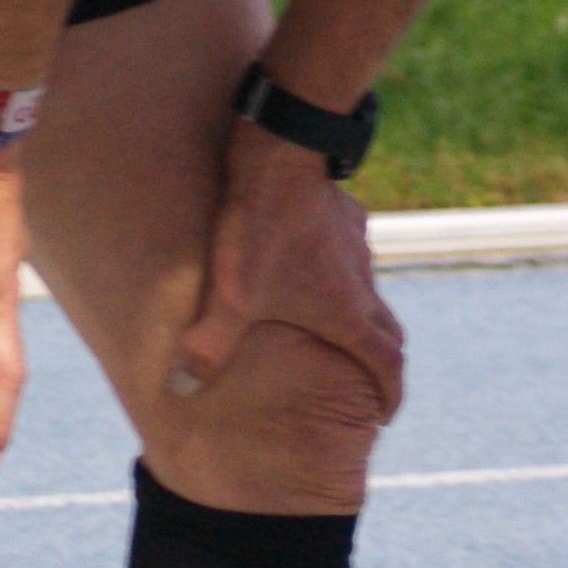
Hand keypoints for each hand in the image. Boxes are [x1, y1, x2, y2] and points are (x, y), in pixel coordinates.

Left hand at [170, 115, 404, 420]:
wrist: (281, 151)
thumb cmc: (260, 227)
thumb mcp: (231, 294)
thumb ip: (208, 345)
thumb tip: (179, 389)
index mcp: (345, 311)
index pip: (385, 363)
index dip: (388, 394)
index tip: (384, 416)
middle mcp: (361, 281)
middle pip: (387, 332)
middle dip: (380, 363)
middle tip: (366, 385)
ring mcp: (357, 246)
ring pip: (371, 292)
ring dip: (363, 318)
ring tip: (337, 331)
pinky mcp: (345, 215)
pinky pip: (354, 255)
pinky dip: (346, 275)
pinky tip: (318, 268)